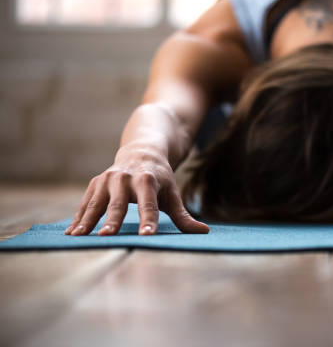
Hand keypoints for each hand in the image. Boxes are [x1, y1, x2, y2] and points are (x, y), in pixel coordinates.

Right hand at [65, 145, 209, 235]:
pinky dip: (78, 217)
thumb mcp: (172, 194)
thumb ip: (184, 216)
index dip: (149, 220)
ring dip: (87, 220)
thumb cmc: (160, 179)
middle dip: (113, 220)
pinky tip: (72, 232)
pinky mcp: (96, 183)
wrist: (142, 152)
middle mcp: (126, 179)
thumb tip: (204, 231)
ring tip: (78, 236)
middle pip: (119, 204)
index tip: (147, 235)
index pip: (150, 205)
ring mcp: (108, 180)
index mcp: (148, 181)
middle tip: (107, 236)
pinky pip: (86, 202)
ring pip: (97, 203)